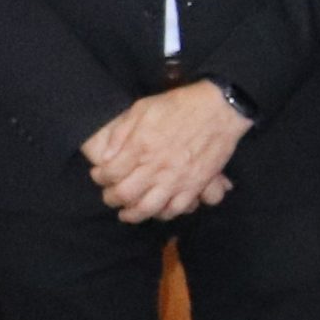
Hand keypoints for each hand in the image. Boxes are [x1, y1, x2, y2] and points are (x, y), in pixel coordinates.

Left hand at [81, 83, 247, 223]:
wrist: (219, 109)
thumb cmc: (179, 105)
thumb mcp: (142, 108)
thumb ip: (121, 133)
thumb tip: (106, 156)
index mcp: (140, 147)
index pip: (110, 173)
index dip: (100, 176)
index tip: (100, 174)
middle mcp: (156, 167)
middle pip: (124, 194)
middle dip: (112, 197)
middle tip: (110, 195)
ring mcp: (177, 178)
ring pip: (148, 208)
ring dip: (133, 214)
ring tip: (127, 213)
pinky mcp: (196, 184)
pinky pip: (176, 208)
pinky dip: (163, 213)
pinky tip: (157, 210)